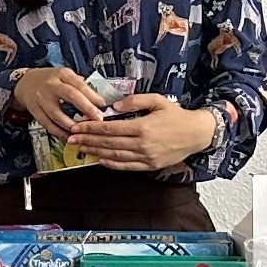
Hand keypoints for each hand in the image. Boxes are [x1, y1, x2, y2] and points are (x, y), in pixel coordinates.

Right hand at [10, 66, 108, 143]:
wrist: (26, 83)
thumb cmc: (51, 80)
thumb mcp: (65, 76)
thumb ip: (79, 85)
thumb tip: (98, 100)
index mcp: (62, 74)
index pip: (79, 84)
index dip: (92, 95)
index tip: (103, 105)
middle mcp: (51, 85)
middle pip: (71, 96)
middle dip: (86, 108)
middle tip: (98, 119)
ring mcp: (42, 98)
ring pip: (58, 114)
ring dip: (72, 125)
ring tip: (84, 131)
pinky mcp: (35, 111)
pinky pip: (48, 124)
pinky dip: (59, 132)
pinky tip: (69, 136)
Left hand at [77, 95, 217, 171]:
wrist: (196, 134)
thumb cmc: (177, 115)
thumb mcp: (157, 100)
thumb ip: (135, 101)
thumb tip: (114, 107)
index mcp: (143, 127)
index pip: (110, 128)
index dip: (91, 128)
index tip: (77, 126)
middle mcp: (142, 144)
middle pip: (108, 143)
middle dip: (87, 140)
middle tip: (71, 138)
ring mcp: (146, 157)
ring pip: (115, 156)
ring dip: (95, 153)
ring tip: (81, 149)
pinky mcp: (150, 166)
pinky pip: (126, 166)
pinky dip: (111, 164)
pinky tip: (99, 160)